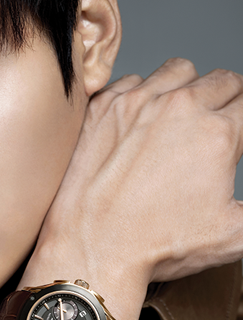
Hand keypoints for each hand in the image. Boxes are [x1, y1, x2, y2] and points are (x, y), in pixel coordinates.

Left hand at [22, 59, 242, 319]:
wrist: (92, 247)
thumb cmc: (154, 246)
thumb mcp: (231, 235)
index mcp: (217, 133)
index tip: (237, 131)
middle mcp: (178, 108)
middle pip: (220, 81)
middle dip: (225, 101)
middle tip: (213, 126)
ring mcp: (135, 103)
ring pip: (178, 71)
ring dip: (185, 88)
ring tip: (178, 117)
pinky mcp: (102, 109)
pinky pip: (131, 81)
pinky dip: (140, 95)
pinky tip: (137, 122)